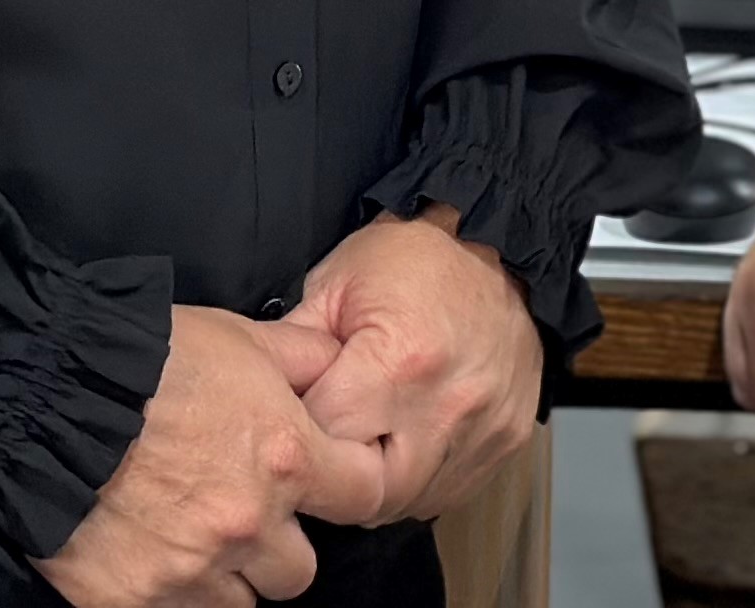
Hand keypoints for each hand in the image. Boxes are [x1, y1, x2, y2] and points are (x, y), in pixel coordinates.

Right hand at [38, 306, 389, 607]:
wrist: (45, 396)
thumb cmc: (145, 358)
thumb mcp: (239, 336)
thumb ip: (303, 359)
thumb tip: (337, 363)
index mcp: (286, 457)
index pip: (364, 495)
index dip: (349, 485)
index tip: (328, 481)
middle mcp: (248, 525)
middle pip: (299, 571)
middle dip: (277, 545)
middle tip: (244, 512)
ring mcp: (192, 571)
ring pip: (240, 603)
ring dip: (226, 574)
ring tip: (190, 532)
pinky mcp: (137, 601)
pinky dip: (173, 592)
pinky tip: (152, 553)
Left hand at [288, 205, 544, 521]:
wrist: (501, 250)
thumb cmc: (419, 259)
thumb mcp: (337, 282)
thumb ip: (293, 347)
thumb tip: (253, 394)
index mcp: (398, 363)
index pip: (321, 440)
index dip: (297, 431)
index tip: (293, 415)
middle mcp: (445, 405)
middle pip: (365, 493)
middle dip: (333, 476)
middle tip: (323, 443)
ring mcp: (480, 430)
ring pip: (405, 503)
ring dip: (374, 486)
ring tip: (361, 443)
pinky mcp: (501, 443)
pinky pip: (445, 494)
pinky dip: (415, 484)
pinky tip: (400, 448)